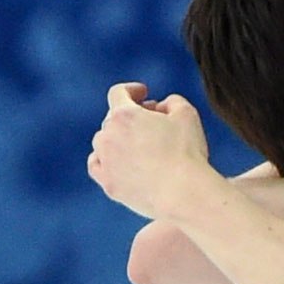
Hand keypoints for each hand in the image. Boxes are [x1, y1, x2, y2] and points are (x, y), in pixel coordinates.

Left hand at [87, 82, 212, 218]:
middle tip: (153, 122)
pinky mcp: (108, 184)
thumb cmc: (187, 153)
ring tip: (138, 144)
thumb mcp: (187, 114)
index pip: (118, 93)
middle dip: (131, 116)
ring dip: (117, 138)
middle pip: (113, 118)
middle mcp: (108, 136)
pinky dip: (104, 159)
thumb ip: (172, 101)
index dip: (132, 90)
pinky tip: (118, 160)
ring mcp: (105, 161)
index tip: (144, 93)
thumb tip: (161, 107)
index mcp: (124, 115)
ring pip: (103, 141)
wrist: (182, 193)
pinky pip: (96, 165)